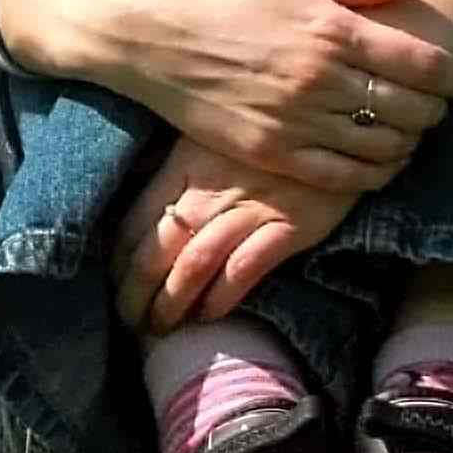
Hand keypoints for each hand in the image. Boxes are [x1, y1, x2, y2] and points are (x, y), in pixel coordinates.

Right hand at [87, 0, 452, 191]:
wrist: (150, 32)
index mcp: (331, 30)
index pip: (424, 66)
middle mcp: (319, 79)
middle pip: (413, 110)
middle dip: (435, 109)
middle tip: (432, 103)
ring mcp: (295, 121)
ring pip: (385, 148)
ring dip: (408, 142)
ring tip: (404, 129)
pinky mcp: (270, 153)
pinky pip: (344, 177)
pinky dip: (373, 174)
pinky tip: (377, 160)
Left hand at [115, 140, 355, 334]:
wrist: (340, 124)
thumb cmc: (267, 137)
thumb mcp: (212, 138)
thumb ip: (180, 170)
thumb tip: (143, 207)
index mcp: (186, 164)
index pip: (138, 219)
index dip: (119, 260)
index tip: (113, 284)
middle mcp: (213, 188)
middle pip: (160, 249)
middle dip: (136, 292)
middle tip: (128, 319)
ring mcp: (252, 207)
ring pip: (196, 264)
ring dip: (172, 303)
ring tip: (159, 328)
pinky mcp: (291, 226)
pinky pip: (245, 269)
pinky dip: (221, 298)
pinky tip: (207, 316)